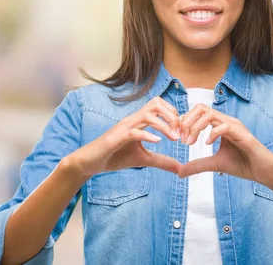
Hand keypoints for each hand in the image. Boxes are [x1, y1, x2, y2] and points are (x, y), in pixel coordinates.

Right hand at [67, 97, 181, 177]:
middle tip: (179, 133)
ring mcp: (123, 127)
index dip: (175, 115)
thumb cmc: (115, 156)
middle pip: (156, 103)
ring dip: (164, 125)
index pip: (161, 105)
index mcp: (139, 121)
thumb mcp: (143, 159)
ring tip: (173, 138)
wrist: (89, 163)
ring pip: (147, 115)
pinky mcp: (115, 138)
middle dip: (172, 115)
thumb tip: (180, 168)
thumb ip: (162, 161)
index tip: (182, 131)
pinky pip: (133, 132)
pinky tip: (157, 142)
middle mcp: (133, 120)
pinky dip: (147, 136)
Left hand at [177, 104, 272, 186]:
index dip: (185, 122)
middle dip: (187, 121)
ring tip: (190, 142)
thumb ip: (198, 165)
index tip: (179, 138)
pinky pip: (225, 127)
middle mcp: (228, 122)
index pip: (199, 113)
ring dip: (195, 127)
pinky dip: (212, 134)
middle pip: (202, 108)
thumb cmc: (244, 164)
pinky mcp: (243, 135)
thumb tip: (179, 172)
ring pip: (210, 114)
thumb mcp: (215, 165)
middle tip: (181, 139)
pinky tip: (207, 144)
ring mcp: (236, 127)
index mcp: (221, 125)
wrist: (264, 172)